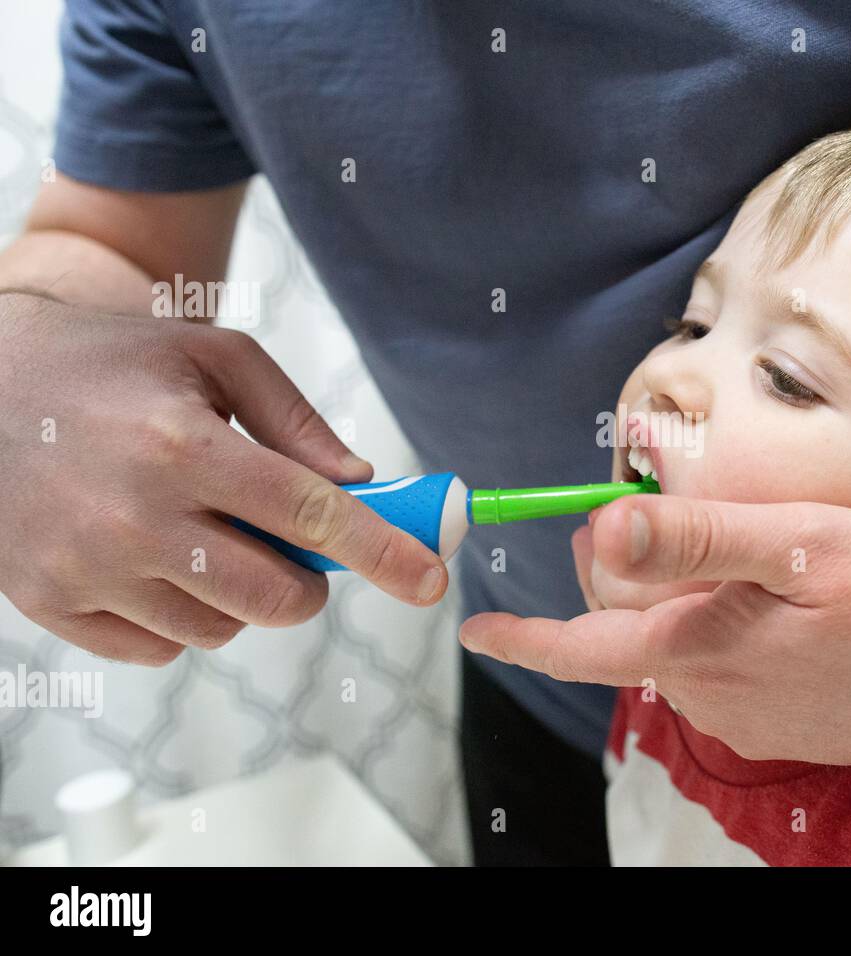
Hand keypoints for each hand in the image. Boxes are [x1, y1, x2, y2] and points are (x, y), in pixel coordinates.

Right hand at [0, 293, 446, 664]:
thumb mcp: (213, 356)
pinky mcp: (50, 604)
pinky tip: (159, 560)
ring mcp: (86, 570)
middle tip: (296, 546)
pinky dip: (182, 616)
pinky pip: (160, 648)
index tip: (431, 581)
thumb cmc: (114, 363)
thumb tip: (363, 482)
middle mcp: (134, 517)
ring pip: (222, 630)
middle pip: (277, 597)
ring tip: (208, 536)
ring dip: (243, 597)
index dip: (384, 552)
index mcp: (183, 446)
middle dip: (311, 581)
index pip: (312, 516)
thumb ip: (297, 420)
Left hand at [461, 492, 850, 765]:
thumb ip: (697, 538)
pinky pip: (727, 672)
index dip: (525, 635)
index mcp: (702, 650)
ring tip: (758, 558)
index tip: (478, 630)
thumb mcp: (803, 544)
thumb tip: (601, 528)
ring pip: (680, 647)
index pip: (583, 646)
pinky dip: (727, 629)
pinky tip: (786, 604)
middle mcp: (715, 698)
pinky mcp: (789, 728)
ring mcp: (752, 721)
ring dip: (688, 598)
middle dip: (630, 572)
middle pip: (632, 629)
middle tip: (677, 515)